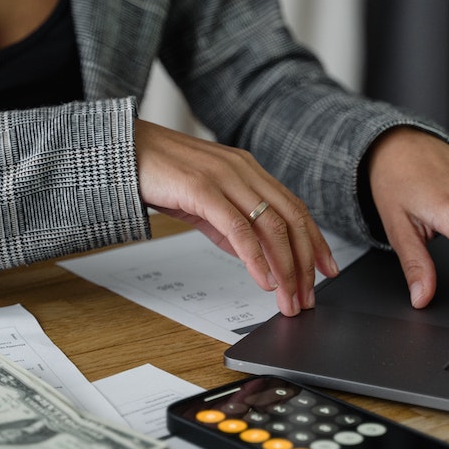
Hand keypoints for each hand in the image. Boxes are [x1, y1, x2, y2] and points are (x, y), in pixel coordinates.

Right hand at [134, 120, 338, 315]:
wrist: (121, 151)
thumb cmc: (160, 173)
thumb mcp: (205, 201)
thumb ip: (230, 224)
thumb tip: (254, 256)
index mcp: (248, 170)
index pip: (294, 207)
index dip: (315, 241)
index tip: (327, 269)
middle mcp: (243, 170)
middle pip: (291, 219)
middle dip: (306, 262)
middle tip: (309, 296)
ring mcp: (225, 178)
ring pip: (271, 226)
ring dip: (285, 267)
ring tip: (288, 298)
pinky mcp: (202, 189)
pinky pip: (238, 228)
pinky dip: (256, 258)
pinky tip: (262, 280)